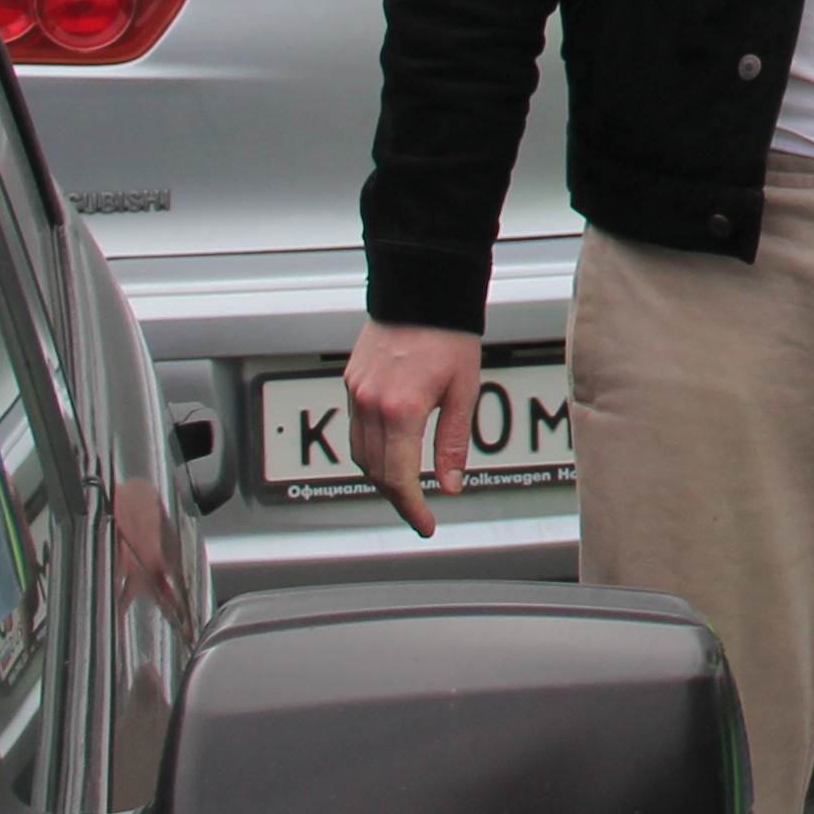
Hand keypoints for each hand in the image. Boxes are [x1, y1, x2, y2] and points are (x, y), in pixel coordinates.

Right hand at [343, 319, 480, 538]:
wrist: (422, 289)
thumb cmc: (449, 334)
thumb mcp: (463, 391)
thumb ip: (453, 443)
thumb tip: (449, 485)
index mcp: (401, 409)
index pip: (398, 478)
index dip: (411, 508)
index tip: (425, 524)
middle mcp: (370, 403)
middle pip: (374, 471)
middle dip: (396, 497)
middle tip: (419, 510)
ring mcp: (355, 391)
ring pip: (359, 454)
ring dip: (380, 476)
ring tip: (405, 487)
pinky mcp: (350, 381)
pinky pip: (354, 429)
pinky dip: (370, 449)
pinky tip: (389, 452)